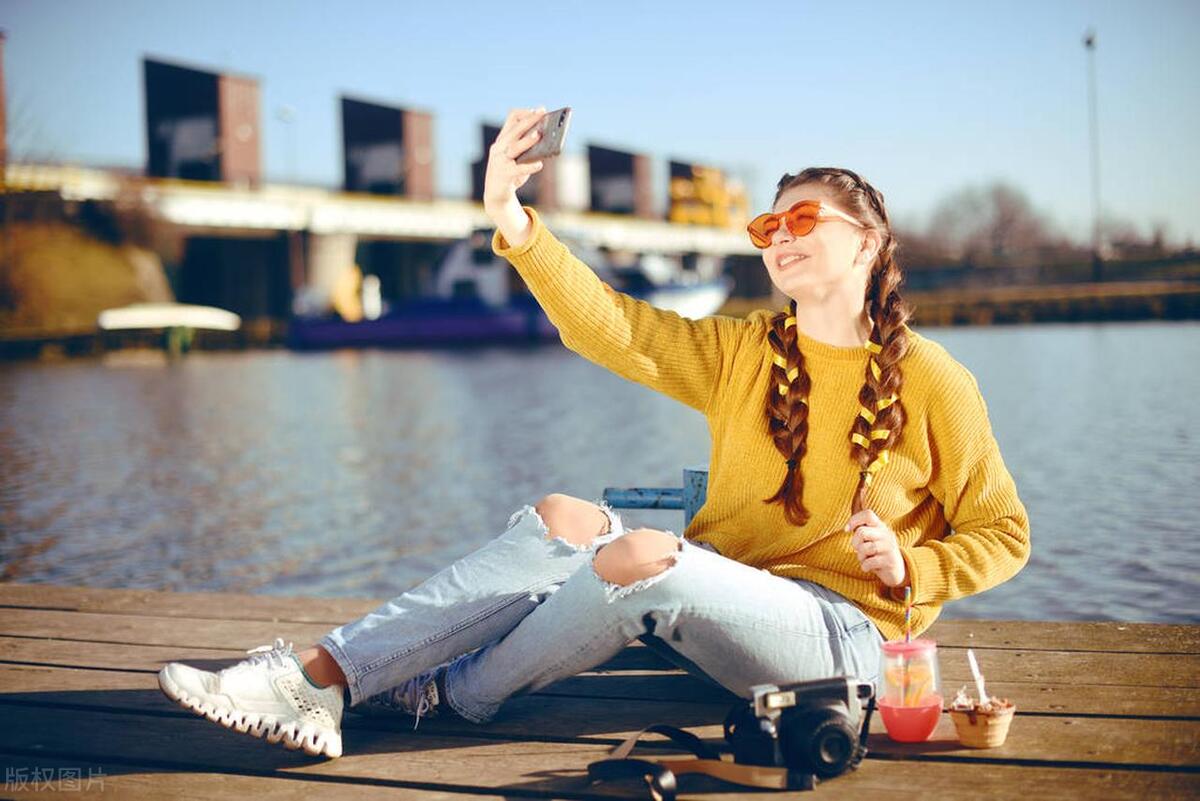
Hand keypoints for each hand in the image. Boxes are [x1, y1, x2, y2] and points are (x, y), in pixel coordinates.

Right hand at [483, 107, 546, 242]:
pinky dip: (529, 166)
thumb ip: (529, 147)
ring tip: (539, 135)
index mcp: (503, 140)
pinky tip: (540, 165)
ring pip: (514, 147)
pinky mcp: (503, 175)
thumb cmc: (511, 173)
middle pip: (514, 129)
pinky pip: (518, 169)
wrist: (496, 195)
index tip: (538, 111)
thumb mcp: (518, 158)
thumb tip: (547, 138)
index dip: (525, 113)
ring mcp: (499, 161)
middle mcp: (499, 148)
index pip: (511, 118)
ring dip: (527, 141)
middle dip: (529, 120)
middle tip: (543, 113)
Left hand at [845, 509, 906, 587]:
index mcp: (881, 526)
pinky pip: (868, 562)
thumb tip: (847, 528)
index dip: (854, 520)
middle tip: (858, 549)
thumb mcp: (872, 538)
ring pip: (864, 548)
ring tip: (866, 559)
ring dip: (860, 556)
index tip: (847, 530)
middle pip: (861, 532)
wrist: (898, 570)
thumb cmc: (878, 553)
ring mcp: (889, 547)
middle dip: (855, 543)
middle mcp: (886, 534)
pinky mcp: (890, 561)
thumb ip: (862, 531)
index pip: (868, 514)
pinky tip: (869, 567)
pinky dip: (865, 566)